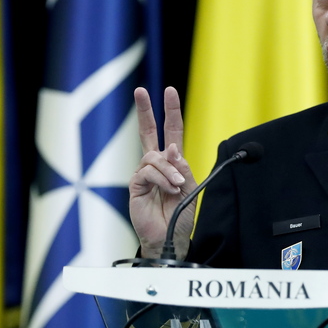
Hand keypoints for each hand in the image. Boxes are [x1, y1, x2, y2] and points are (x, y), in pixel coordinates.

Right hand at [129, 86, 195, 259]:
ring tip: (177, 187)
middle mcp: (155, 164)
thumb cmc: (181, 214)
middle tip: (141, 91)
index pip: (170, 131)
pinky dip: (162, 180)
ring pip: (154, 157)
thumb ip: (182, 167)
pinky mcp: (135, 185)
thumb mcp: (191, 187)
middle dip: (145, 110)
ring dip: (170, 172)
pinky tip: (169, 190)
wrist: (170, 236)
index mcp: (171, 162)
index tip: (169, 91)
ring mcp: (143, 174)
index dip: (170, 112)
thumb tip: (170, 149)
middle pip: (148, 131)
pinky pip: (148, 172)